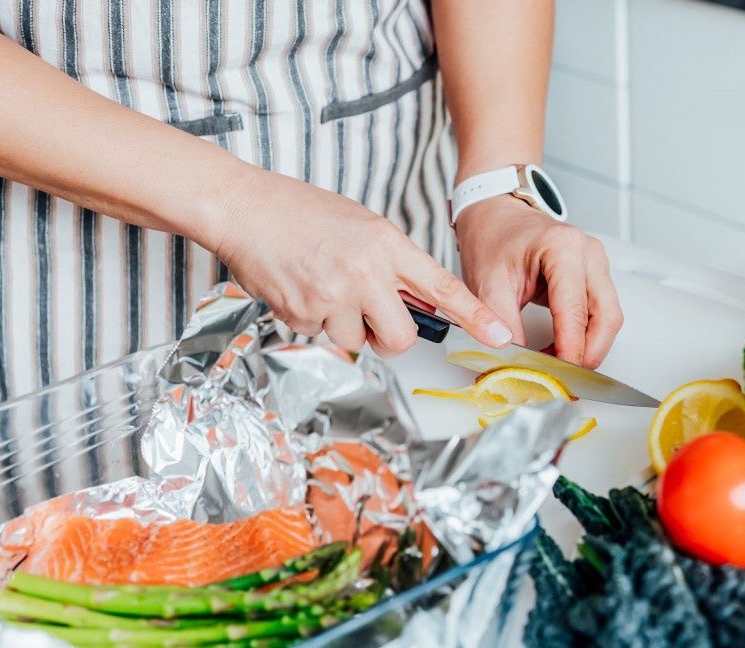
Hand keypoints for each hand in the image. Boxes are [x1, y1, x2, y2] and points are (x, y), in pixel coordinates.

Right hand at [208, 171, 512, 356]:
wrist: (244, 208)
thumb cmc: (301, 213)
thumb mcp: (362, 226)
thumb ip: (393, 264)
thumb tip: (416, 303)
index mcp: (386, 244)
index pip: (442, 287)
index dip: (475, 316)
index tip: (500, 336)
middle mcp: (364, 272)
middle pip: (401, 337)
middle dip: (388, 338)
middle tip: (370, 318)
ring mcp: (332, 295)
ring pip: (356, 341)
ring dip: (343, 326)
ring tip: (322, 287)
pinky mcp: (302, 313)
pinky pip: (320, 335)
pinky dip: (312, 320)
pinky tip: (300, 287)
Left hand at [455, 196, 622, 367]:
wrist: (495, 217)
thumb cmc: (492, 239)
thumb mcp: (487, 284)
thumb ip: (501, 324)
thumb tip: (514, 360)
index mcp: (563, 247)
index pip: (575, 309)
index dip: (571, 347)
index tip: (560, 371)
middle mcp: (588, 253)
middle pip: (606, 316)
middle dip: (588, 352)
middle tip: (564, 375)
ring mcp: (595, 263)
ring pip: (608, 317)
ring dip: (588, 346)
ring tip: (557, 363)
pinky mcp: (593, 276)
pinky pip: (599, 313)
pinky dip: (584, 335)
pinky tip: (562, 348)